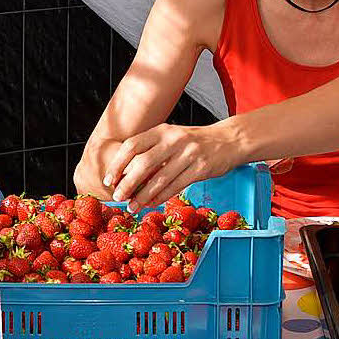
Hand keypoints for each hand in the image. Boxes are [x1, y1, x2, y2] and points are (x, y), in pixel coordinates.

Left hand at [103, 120, 240, 210]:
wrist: (229, 140)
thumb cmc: (194, 141)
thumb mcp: (171, 137)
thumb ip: (151, 151)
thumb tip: (125, 175)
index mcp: (162, 130)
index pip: (132, 145)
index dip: (117, 164)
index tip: (108, 180)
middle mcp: (173, 139)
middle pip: (143, 164)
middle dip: (127, 183)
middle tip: (117, 197)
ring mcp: (188, 154)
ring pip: (159, 179)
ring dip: (143, 196)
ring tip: (132, 207)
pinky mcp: (201, 168)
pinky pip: (176, 186)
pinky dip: (161, 198)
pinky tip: (151, 204)